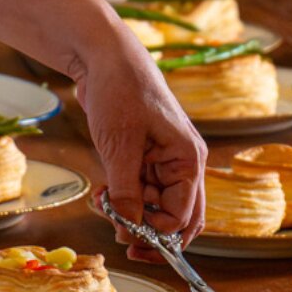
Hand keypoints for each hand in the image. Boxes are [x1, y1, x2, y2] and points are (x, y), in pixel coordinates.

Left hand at [73, 34, 206, 260]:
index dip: (156, 234)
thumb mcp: (120, 146)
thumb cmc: (120, 90)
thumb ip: (127, 193)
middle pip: (177, 217)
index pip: (183, 216)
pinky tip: (102, 193)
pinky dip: (122, 197)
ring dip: (131, 212)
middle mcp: (182, 162)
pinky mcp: (144, 156)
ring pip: (155, 205)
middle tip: (118, 237)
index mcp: (188, 159)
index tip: (125, 236)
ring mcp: (163, 160)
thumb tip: (130, 231)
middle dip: (148, 230)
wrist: (103, 55)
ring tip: (102, 203)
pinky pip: (140, 190)